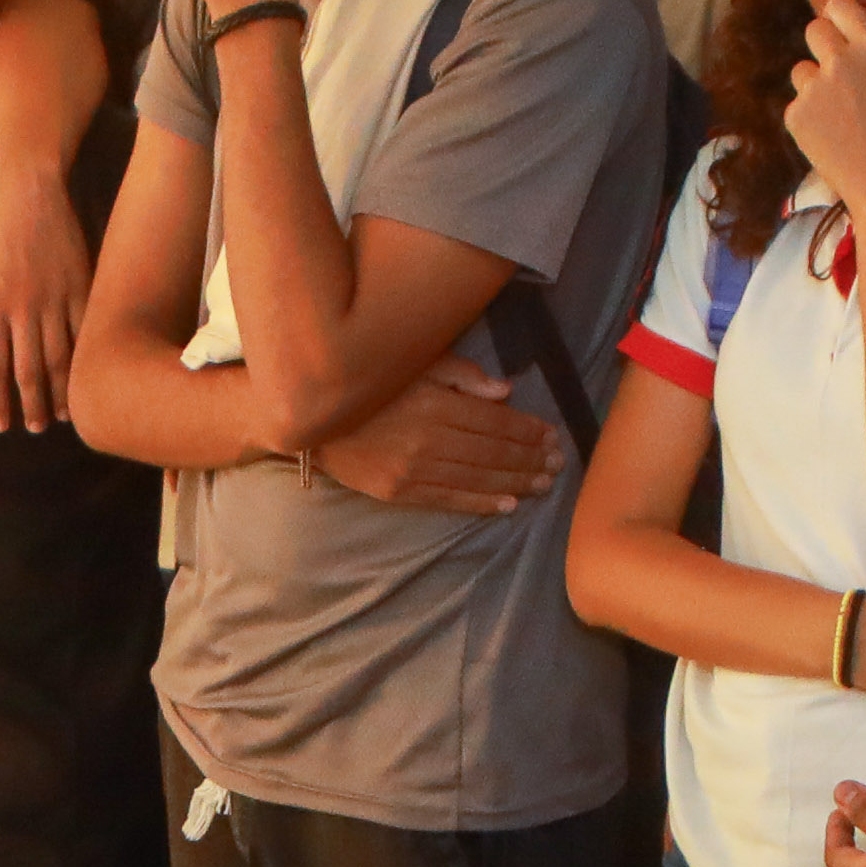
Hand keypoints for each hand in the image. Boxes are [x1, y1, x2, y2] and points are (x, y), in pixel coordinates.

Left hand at [0, 229, 74, 435]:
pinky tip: (89, 377)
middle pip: (27, 369)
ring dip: (61, 389)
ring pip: (59, 356)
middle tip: (37, 428)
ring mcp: (53, 298)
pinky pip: (85, 330)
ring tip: (63, 415)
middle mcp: (21, 308)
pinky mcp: (80, 285)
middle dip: (31, 404)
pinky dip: (86, 357)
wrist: (29, 194)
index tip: (1, 426)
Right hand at [304, 349, 557, 515]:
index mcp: (434, 402)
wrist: (308, 417)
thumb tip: (505, 392)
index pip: (495, 421)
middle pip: (492, 452)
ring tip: (542, 484)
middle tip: (557, 463)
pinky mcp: (398, 492)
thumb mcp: (411, 362)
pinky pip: (450, 500)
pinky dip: (481, 503)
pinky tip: (508, 504)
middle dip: (529, 458)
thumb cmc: (366, 383)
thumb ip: (460, 374)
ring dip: (514, 482)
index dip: (527, 430)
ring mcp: (413, 470)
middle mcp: (427, 439)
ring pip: (477, 478)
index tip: (551, 435)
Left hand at [785, 0, 865, 235]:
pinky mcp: (796, 116)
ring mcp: (814, 89)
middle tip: (844, 78)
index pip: (838, 6)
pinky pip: (797, 104)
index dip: (840, 18)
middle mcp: (839, 61)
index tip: (846, 34)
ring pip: (801, 70)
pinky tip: (834, 136)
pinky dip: (810, 117)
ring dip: (816, 84)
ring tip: (844, 116)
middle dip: (825, 46)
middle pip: (814, 30)